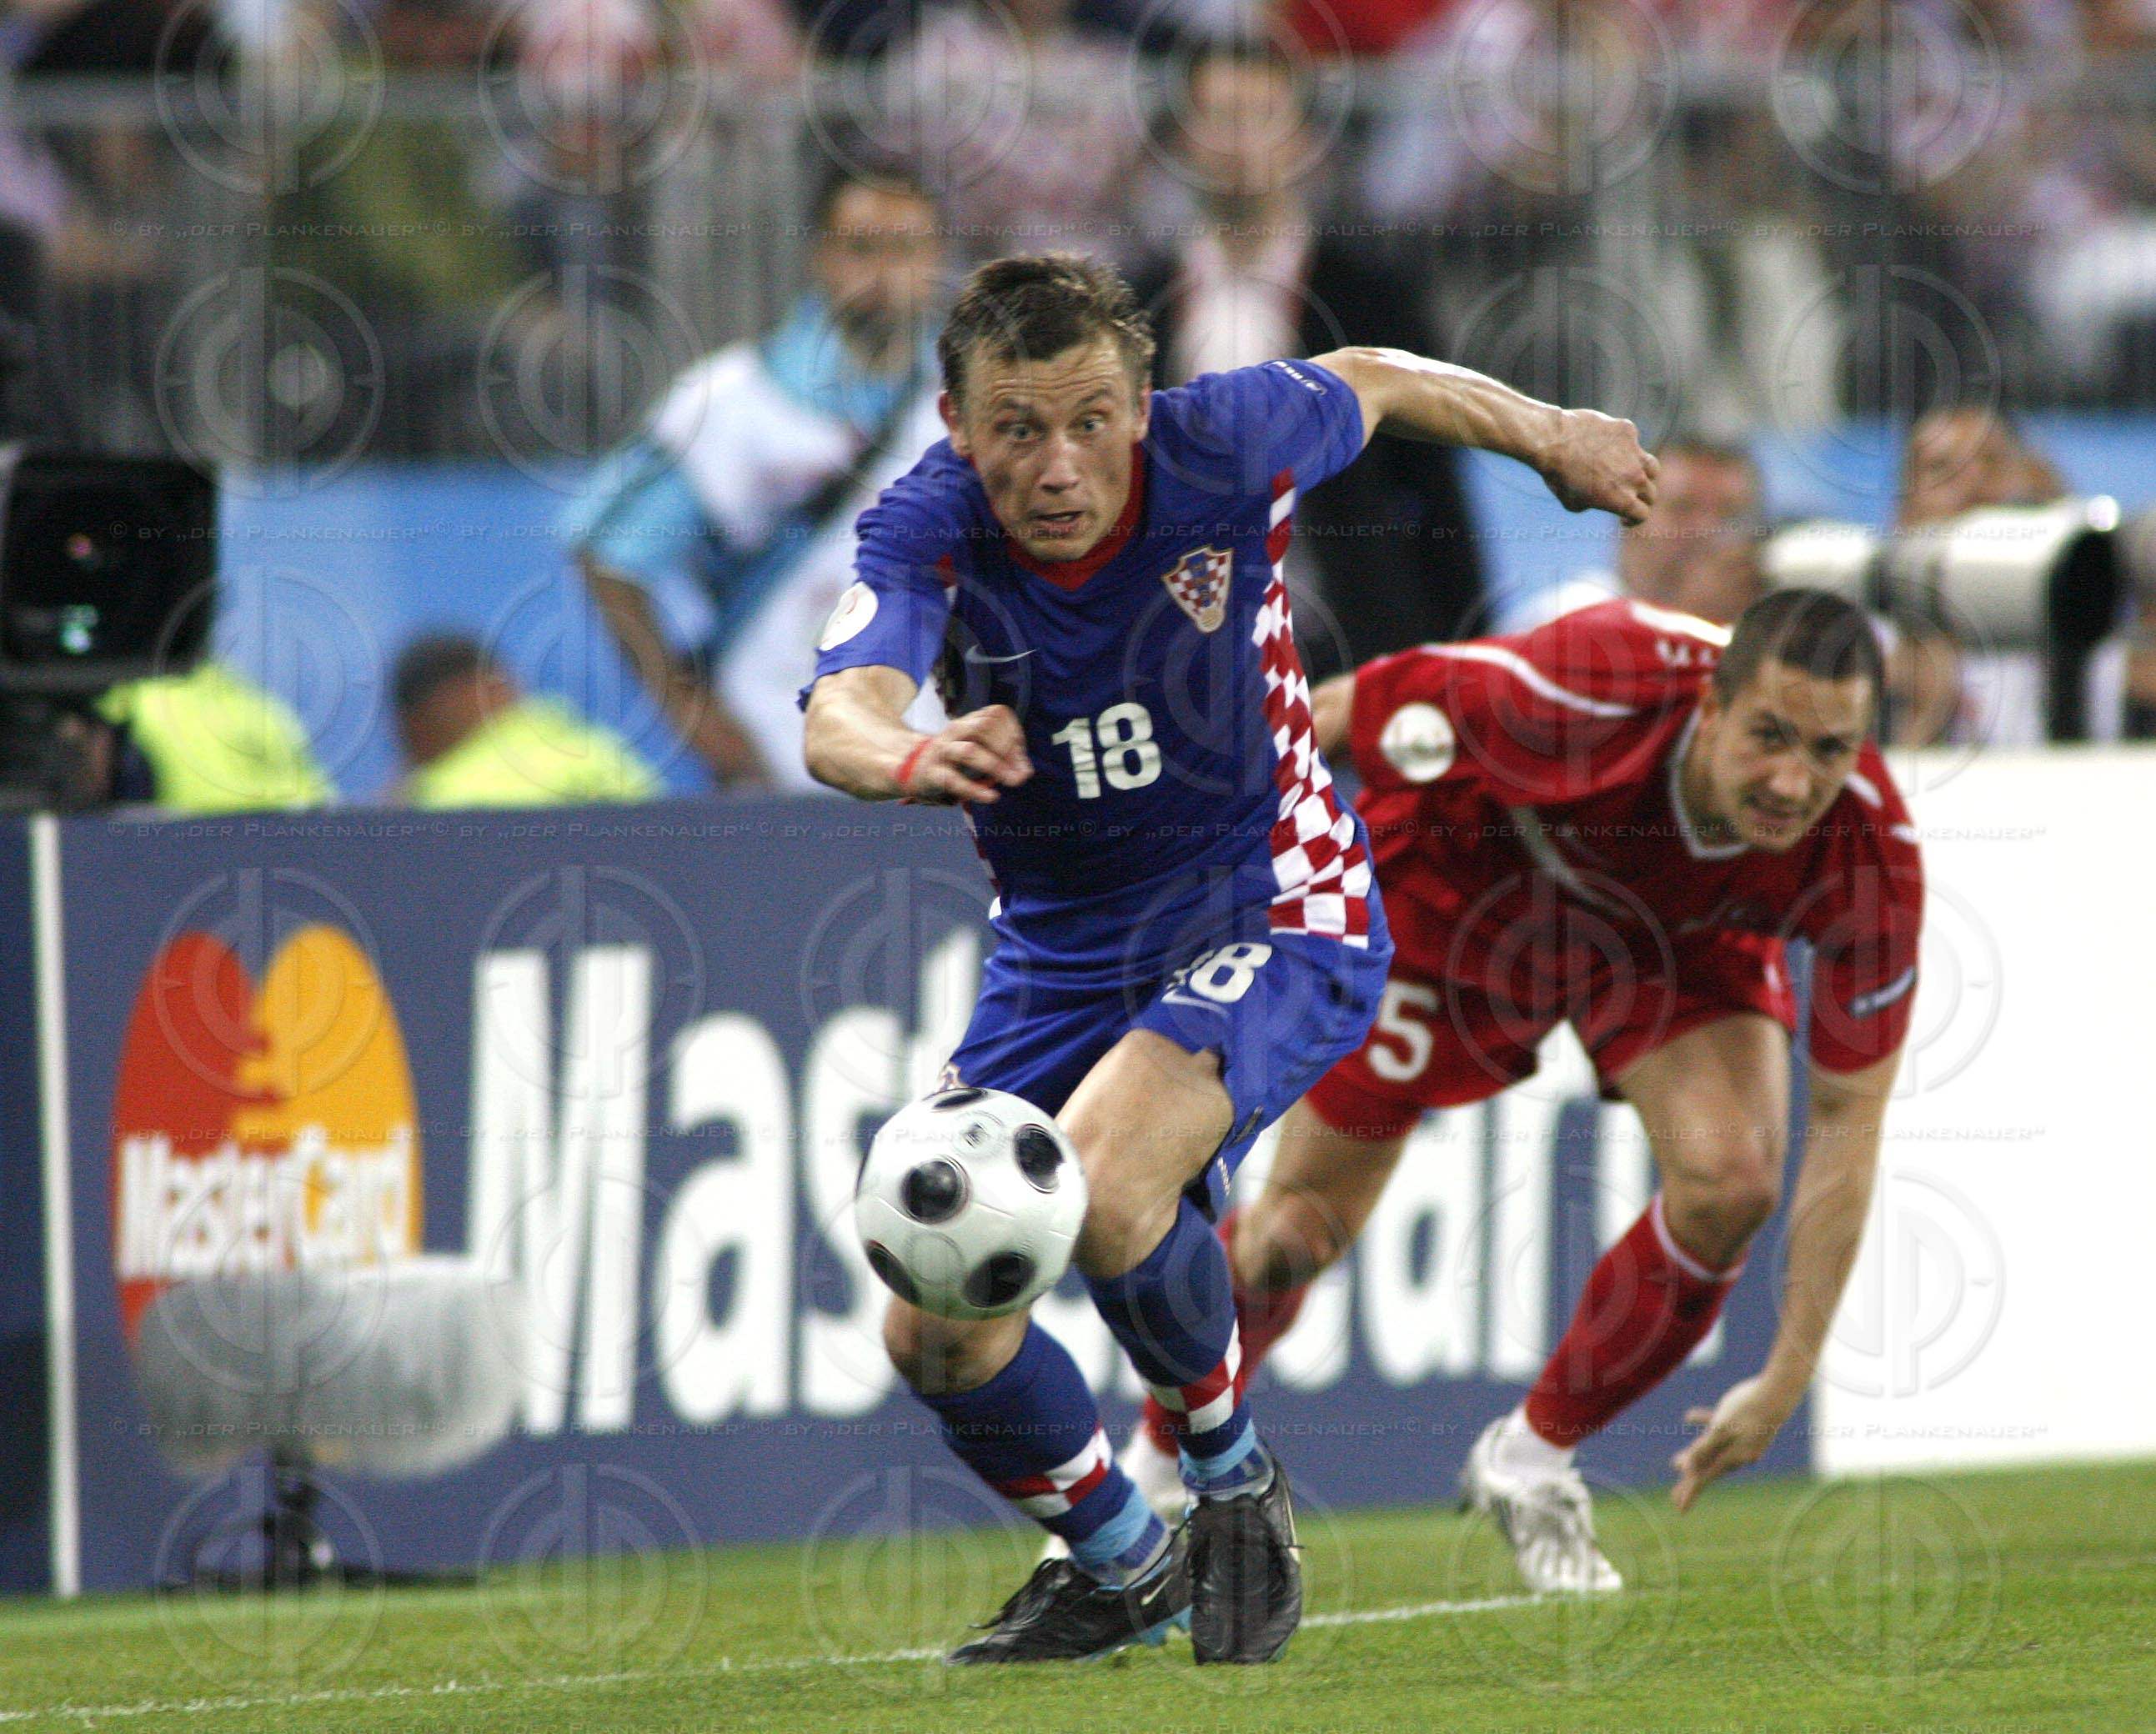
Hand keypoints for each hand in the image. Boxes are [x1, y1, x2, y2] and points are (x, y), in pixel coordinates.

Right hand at [900, 705, 1031, 803]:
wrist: (908, 766)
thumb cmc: (951, 759)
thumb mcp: (976, 748)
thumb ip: (1001, 756)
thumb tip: (1025, 772)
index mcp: (967, 721)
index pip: (996, 714)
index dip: (1014, 732)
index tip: (1021, 754)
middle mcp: (955, 730)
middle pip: (985, 727)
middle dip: (1008, 749)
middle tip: (1020, 773)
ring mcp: (942, 750)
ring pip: (970, 750)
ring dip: (996, 765)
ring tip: (1012, 781)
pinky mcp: (932, 773)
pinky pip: (954, 780)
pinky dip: (975, 790)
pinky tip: (991, 797)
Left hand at [1539, 409, 1657, 525]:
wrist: (1553, 441)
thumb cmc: (1558, 475)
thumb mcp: (1572, 502)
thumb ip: (1593, 504)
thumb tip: (1599, 498)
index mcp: (1623, 500)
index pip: (1642, 514)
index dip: (1634, 520)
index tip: (1624, 519)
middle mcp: (1634, 478)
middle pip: (1651, 493)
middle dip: (1641, 499)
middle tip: (1631, 498)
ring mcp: (1634, 453)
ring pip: (1652, 467)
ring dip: (1645, 474)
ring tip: (1633, 474)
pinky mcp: (1628, 431)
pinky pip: (1632, 441)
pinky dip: (1624, 447)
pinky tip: (1608, 447)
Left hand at [1670, 1375, 1794, 1511]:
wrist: (1776, 1396)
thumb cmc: (1746, 1411)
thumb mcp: (1721, 1429)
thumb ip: (1705, 1448)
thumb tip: (1688, 1466)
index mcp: (1728, 1457)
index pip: (1703, 1479)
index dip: (1689, 1492)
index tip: (1679, 1509)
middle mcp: (1736, 1456)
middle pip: (1706, 1470)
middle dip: (1688, 1480)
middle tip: (1674, 1496)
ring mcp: (1742, 1444)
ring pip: (1712, 1454)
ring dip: (1695, 1458)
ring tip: (1676, 1463)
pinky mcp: (1745, 1431)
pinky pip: (1720, 1435)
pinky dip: (1706, 1431)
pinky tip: (1690, 1417)